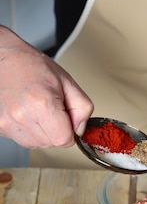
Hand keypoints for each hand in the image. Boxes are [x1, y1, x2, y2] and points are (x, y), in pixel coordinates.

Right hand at [0, 27, 93, 147]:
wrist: (5, 59)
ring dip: (43, 132)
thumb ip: (82, 109)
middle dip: (56, 131)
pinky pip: (23, 140)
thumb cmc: (34, 66)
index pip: (63, 140)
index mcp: (42, 104)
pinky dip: (29, 131)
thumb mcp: (68, 82)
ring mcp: (8, 122)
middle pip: (50, 144)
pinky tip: (28, 113)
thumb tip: (80, 130)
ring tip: (38, 109)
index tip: (67, 119)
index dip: (70, 131)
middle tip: (51, 108)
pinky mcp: (0, 126)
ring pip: (36, 144)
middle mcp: (22, 115)